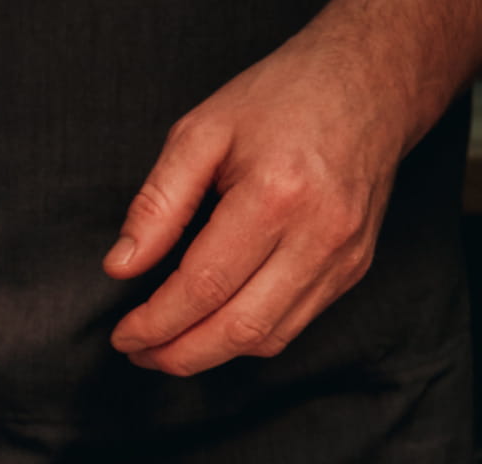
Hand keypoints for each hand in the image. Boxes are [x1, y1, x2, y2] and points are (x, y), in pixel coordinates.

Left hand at [102, 35, 416, 376]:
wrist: (367, 85)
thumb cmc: (280, 99)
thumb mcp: (200, 132)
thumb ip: (156, 203)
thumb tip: (121, 266)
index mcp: (276, 196)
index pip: (204, 286)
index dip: (156, 322)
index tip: (122, 335)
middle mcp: (319, 235)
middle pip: (239, 328)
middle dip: (179, 354)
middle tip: (137, 353)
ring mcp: (344, 257)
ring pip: (269, 338)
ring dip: (210, 354)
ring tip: (164, 348)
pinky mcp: (354, 267)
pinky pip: (294, 324)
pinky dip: (247, 337)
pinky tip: (211, 327)